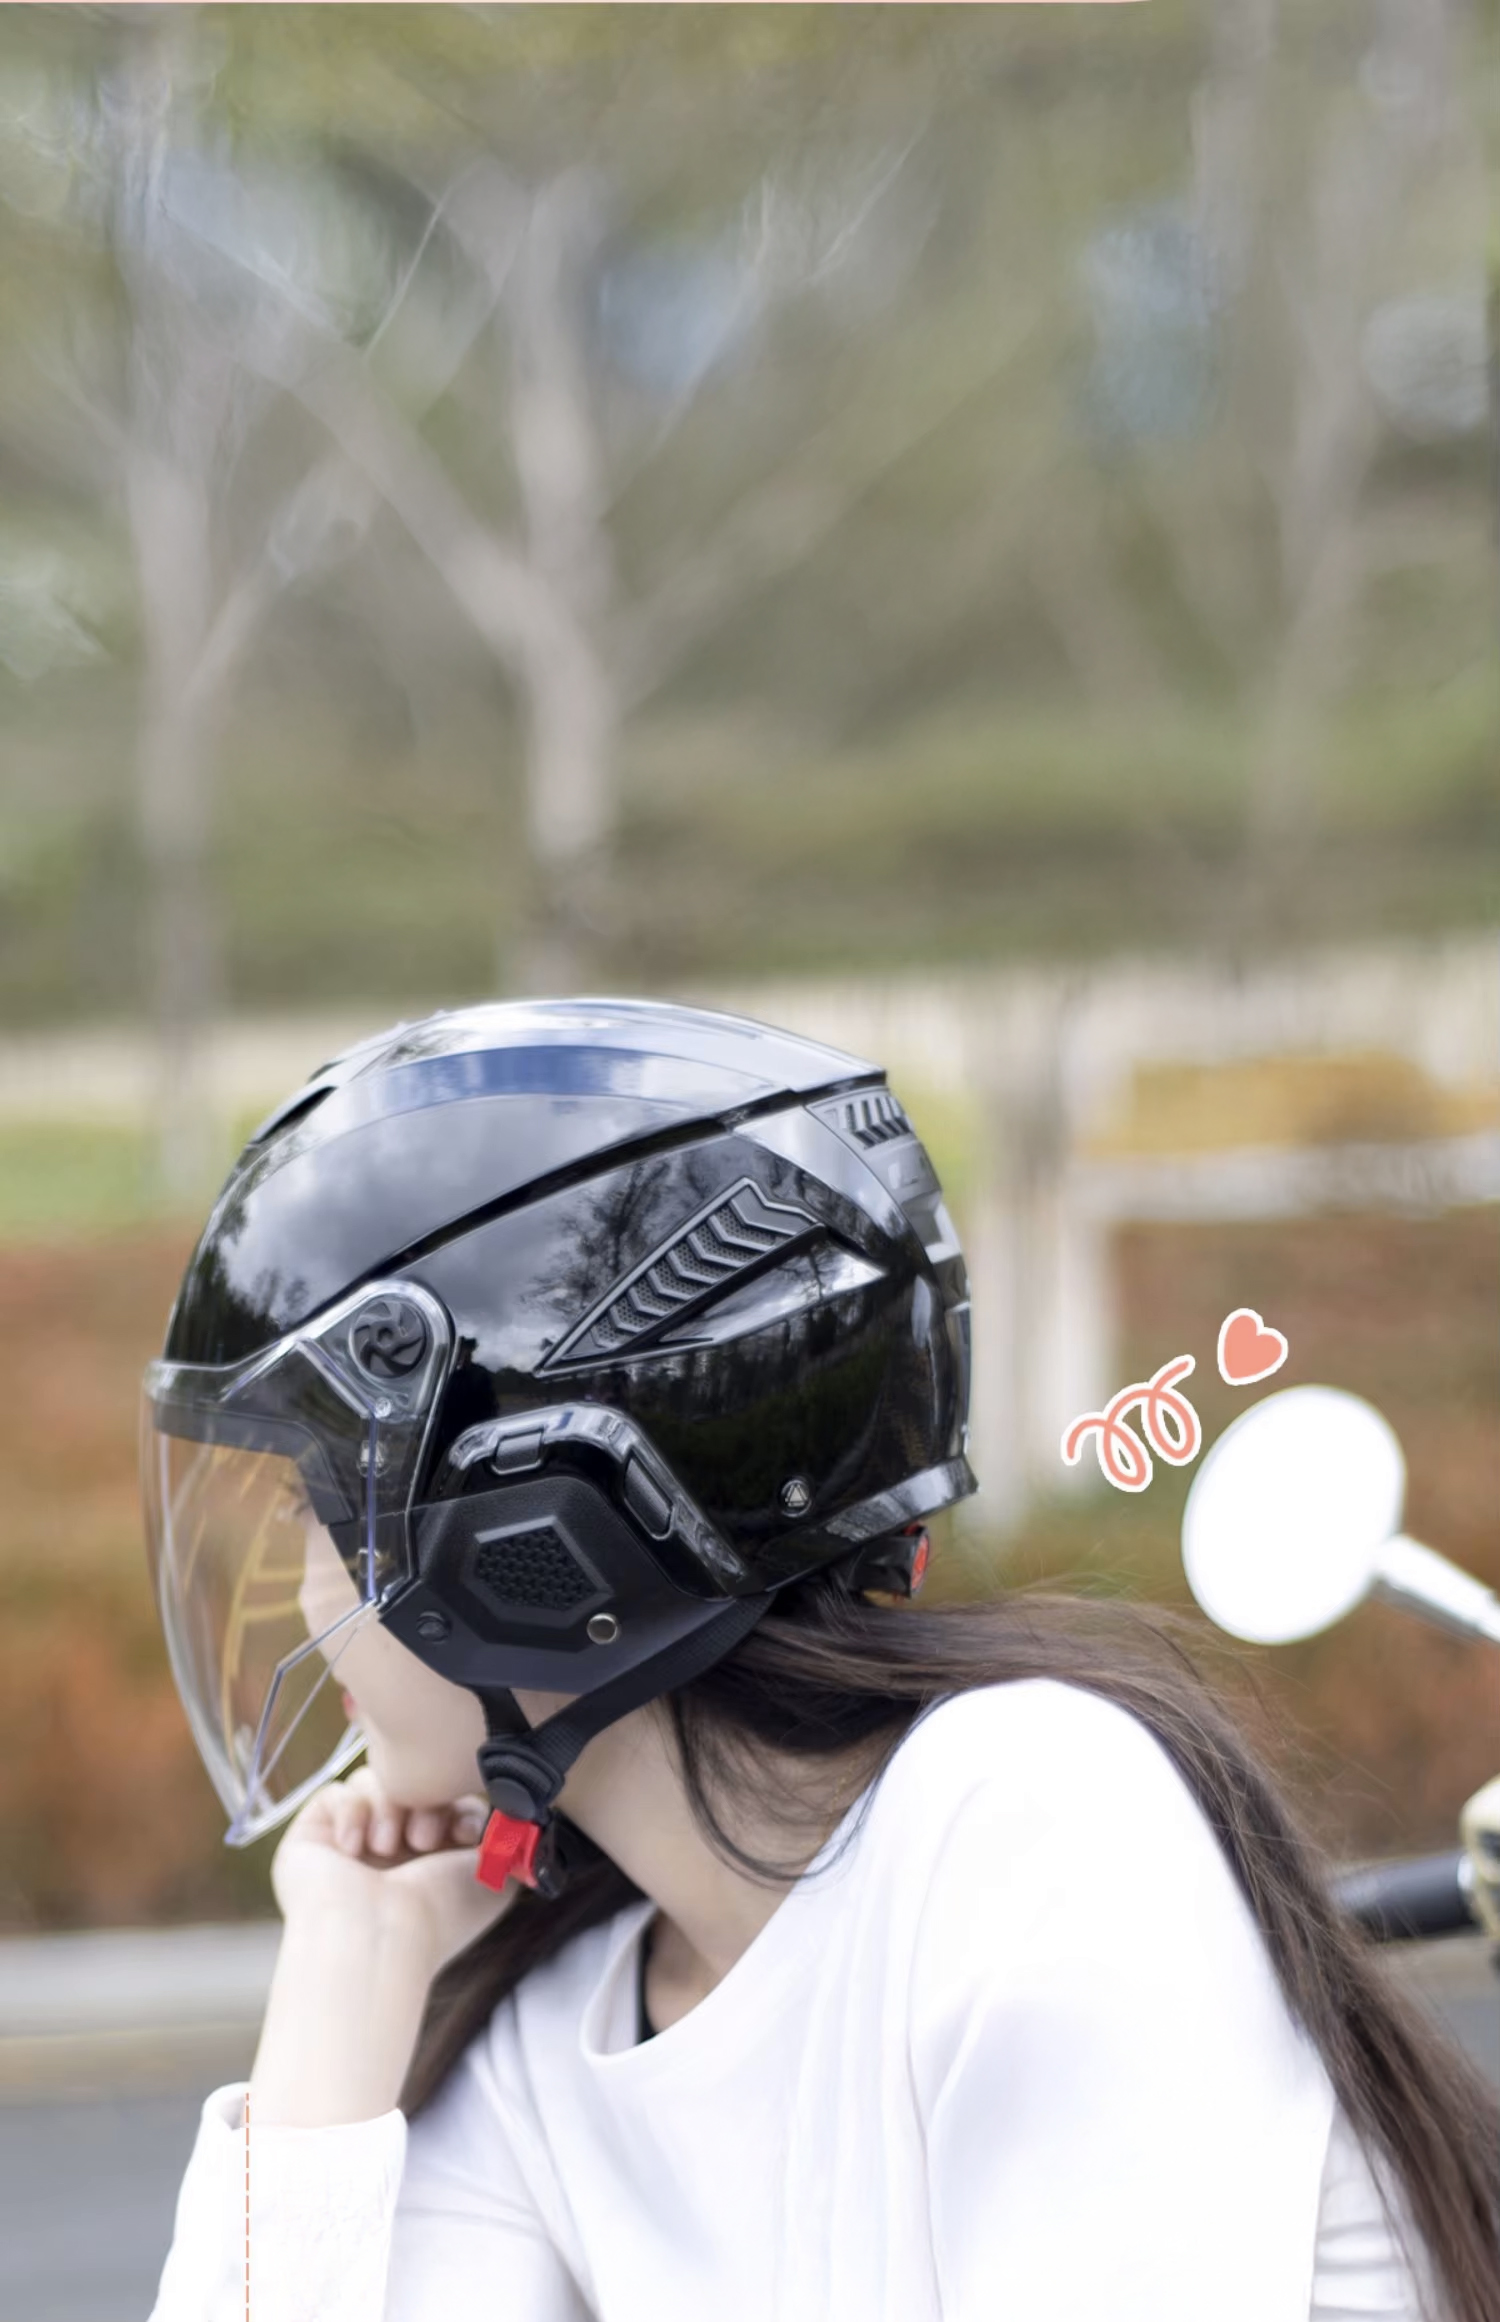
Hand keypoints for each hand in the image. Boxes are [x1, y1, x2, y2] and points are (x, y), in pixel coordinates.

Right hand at [270, 1767, 513, 1979]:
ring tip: (386, 1849)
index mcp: (432, 1857)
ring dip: (388, 1807)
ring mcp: (352, 1838)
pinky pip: (338, 1791)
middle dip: (424, 1800)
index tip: (463, 1832)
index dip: (458, 1801)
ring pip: (376, 1779)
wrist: (376, 1936)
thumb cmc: (438, 1914)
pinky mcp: (315, 1832)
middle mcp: (392, 1846)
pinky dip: (353, 1812)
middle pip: (412, 1781)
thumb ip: (507, 1841)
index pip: (447, 1797)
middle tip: (423, 1840)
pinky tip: (353, 1850)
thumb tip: (512, 1814)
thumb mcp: (494, 1877)